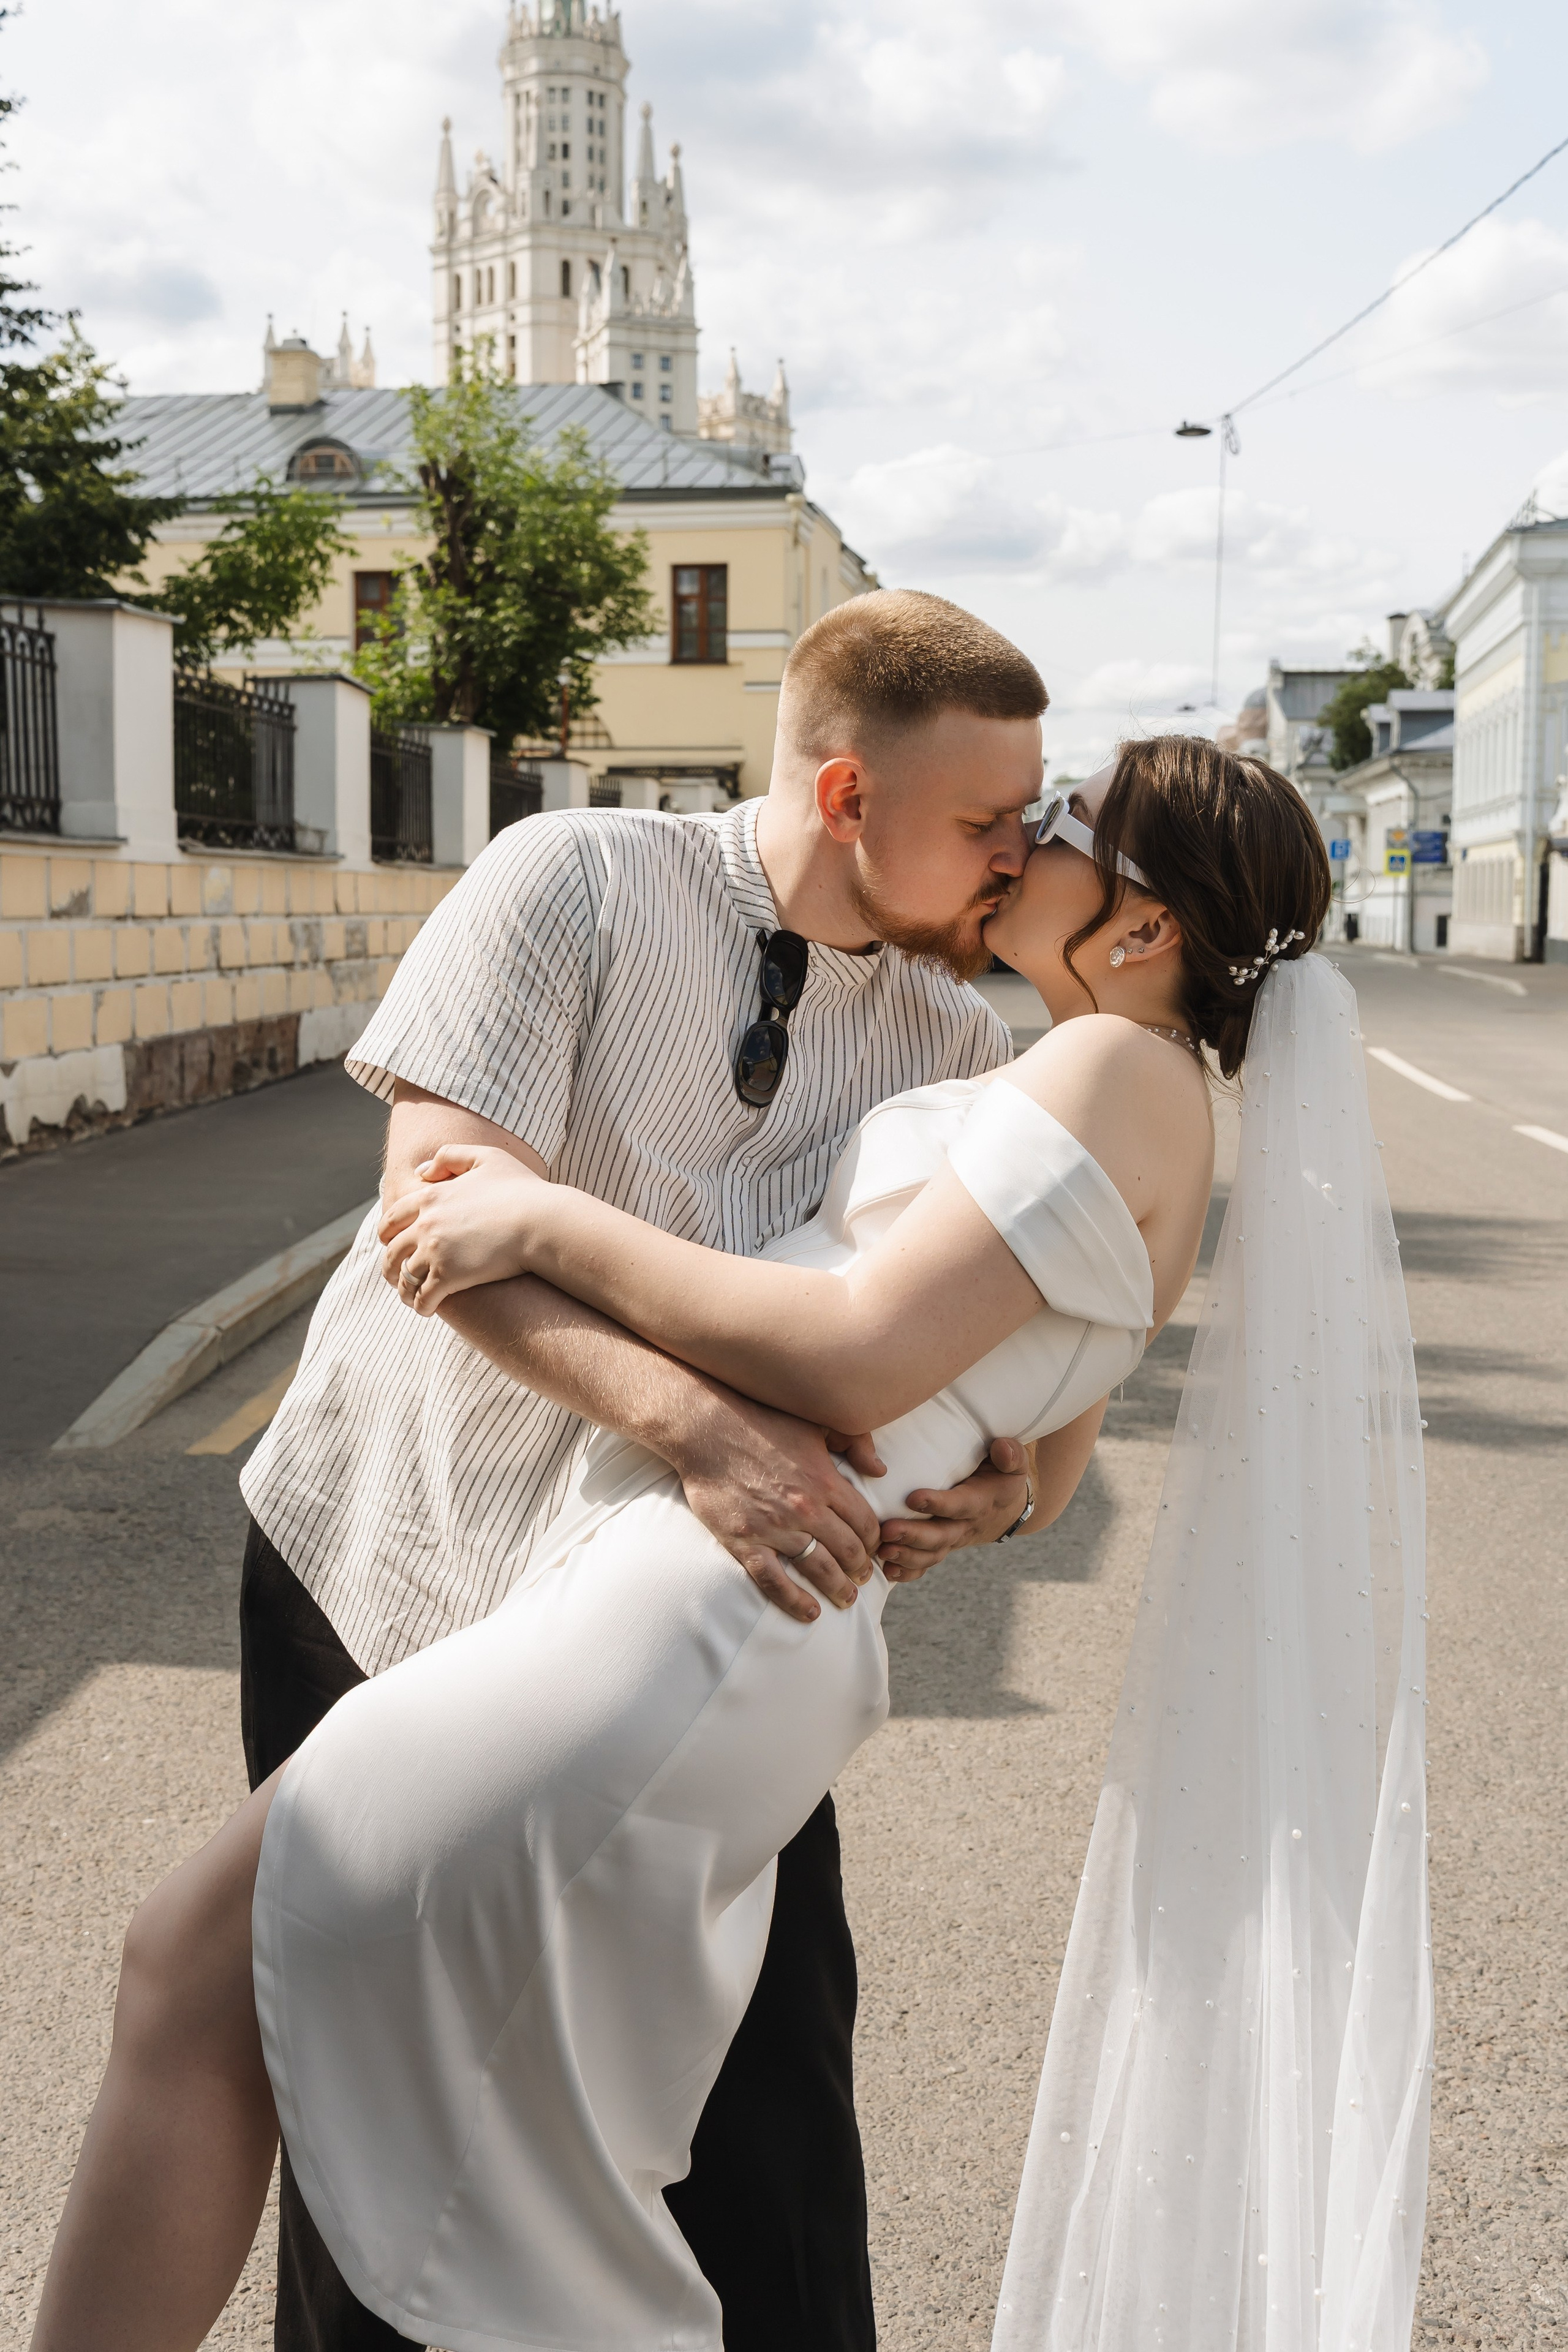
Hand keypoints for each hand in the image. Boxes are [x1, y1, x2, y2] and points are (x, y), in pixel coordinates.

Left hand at [379, 1144, 546, 1313]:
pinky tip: (426, 1310)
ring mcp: (434, 1251)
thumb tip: (420, 1172)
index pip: (393, 1217)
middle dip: (390, 1264)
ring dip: (403, 1289)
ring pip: (404, 1276)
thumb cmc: (522, 1189)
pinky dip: (420, 1306)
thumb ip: (451, 1156)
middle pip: (392, 1249)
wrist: (542, 1221)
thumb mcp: (487, 1157)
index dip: (387, 1233)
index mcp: (430, 1196)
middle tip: (395, 1275)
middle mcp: (425, 1223)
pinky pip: (422, 1297)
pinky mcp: (448, 1276)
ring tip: (410, 1297)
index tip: (389, 1243)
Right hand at [665, 1390, 886, 1626]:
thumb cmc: (762, 1421)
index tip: (874, 1549)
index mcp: (826, 1481)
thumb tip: (881, 1470)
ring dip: (838, 1588)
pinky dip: (794, 1602)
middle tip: (864, 1578)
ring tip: (846, 1599)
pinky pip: (774, 1581)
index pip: (865, 1523)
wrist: (706, 1428)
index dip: (874, 1541)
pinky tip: (810, 1613)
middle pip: (848, 1551)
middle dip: (861, 1569)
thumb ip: (855, 1442)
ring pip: (818, 1569)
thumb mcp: (816, 1423)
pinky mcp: (744, 1542)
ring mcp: (774, 1528)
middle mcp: (805, 1509)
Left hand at [878, 1436, 1030, 1582]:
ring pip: (931, 1554)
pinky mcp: (941, 1546)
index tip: (912, 1499)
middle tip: (887, 1531)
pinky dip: (908, 1571)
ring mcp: (953, 1539)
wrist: (1007, 1509)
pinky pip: (926, 1565)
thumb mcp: (1015, 1463)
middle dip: (913, 1535)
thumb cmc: (1003, 1475)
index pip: (960, 1505)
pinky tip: (888, 1571)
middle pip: (941, 1536)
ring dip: (906, 1556)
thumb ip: (1011, 1455)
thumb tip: (1001, 1447)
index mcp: (981, 1501)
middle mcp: (966, 1524)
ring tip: (882, 1551)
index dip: (938, 1504)